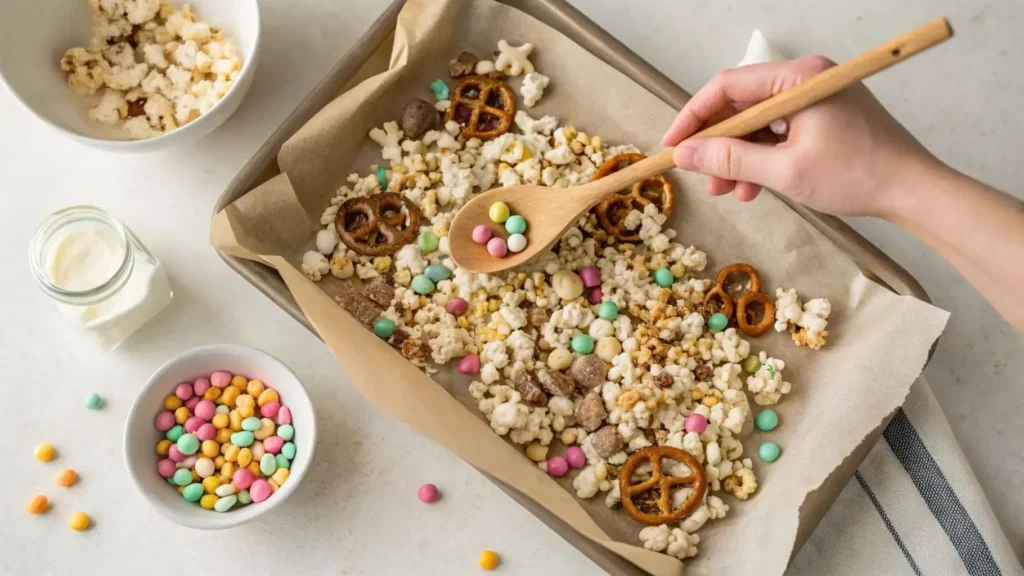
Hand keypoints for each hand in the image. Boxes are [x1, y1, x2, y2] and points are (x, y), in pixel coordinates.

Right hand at [662, 56, 937, 218]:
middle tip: (697, 174)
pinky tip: (751, 188)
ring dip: (737, 156)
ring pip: (758, 124)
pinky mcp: (823, 118)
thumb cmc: (856, 175)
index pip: (727, 87)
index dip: (694, 117)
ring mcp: (816, 99)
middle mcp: (806, 79)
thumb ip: (731, 159)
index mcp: (799, 78)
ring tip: (724, 191)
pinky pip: (778, 133)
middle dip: (716, 143)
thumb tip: (685, 154)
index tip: (672, 146)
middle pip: (741, 104)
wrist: (914, 191)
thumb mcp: (784, 170)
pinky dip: (760, 159)